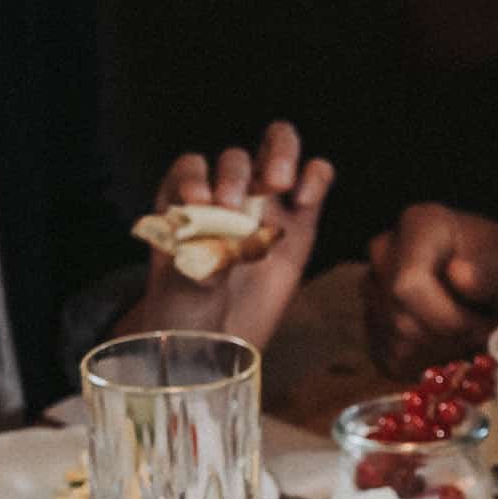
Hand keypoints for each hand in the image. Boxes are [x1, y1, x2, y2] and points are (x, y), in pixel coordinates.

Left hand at [132, 121, 333, 350]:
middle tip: (231, 205)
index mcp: (188, 203)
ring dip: (279, 153)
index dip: (195, 177)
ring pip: (276, 151)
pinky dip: (315, 177)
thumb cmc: (186, 319)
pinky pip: (314, 180)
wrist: (217, 348)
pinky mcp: (299, 226)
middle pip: (235, 160)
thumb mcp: (182, 295)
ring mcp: (265, 207)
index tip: (198, 202)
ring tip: (278, 181)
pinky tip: (305, 198)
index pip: (192, 168)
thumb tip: (223, 248)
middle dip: (233, 175)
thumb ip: (198, 267)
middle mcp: (226, 195)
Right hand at [365, 205, 497, 378]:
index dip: (447, 320)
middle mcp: (386, 252)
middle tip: (482, 335)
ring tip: (469, 335)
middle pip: (402, 321)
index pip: (408, 286)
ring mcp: (374, 289)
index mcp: (419, 226)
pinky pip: (394, 360)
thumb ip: (493, 273)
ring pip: (398, 345)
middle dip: (448, 340)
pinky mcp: (374, 324)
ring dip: (441, 352)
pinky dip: (427, 362)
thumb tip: (459, 274)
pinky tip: (450, 344)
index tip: (483, 327)